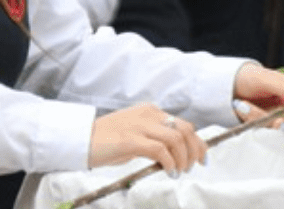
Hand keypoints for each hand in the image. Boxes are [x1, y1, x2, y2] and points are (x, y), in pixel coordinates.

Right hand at [89, 103, 205, 172]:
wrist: (81, 139)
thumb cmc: (106, 140)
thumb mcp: (135, 134)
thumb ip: (154, 138)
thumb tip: (175, 155)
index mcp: (149, 111)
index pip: (184, 124)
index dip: (198, 142)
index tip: (202, 158)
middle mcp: (147, 114)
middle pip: (185, 130)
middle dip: (195, 151)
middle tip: (192, 167)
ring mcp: (139, 125)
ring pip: (176, 139)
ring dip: (183, 159)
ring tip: (178, 171)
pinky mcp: (131, 139)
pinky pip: (160, 150)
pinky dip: (169, 163)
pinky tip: (168, 171)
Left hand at [231, 63, 283, 126]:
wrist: (227, 85)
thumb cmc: (246, 77)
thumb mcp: (261, 78)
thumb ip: (280, 84)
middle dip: (278, 121)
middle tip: (271, 120)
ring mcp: (275, 116)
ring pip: (274, 126)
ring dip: (257, 116)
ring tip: (240, 104)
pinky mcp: (264, 124)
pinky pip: (261, 128)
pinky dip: (250, 119)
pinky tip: (239, 107)